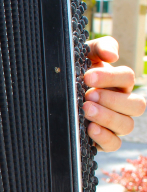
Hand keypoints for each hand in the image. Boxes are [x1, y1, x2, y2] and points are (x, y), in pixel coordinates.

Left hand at [83, 37, 145, 151]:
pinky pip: (114, 144)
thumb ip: (100, 48)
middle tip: (88, 96)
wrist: (55, 92)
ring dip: (107, 117)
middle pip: (136, 105)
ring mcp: (115, 123)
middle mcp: (122, 104)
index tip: (88, 76)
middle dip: (112, 100)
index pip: (127, 78)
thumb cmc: (74, 72)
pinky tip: (90, 128)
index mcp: (119, 83)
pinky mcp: (104, 140)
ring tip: (86, 110)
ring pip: (126, 125)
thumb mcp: (84, 55)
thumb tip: (112, 55)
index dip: (110, 77)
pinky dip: (104, 137)